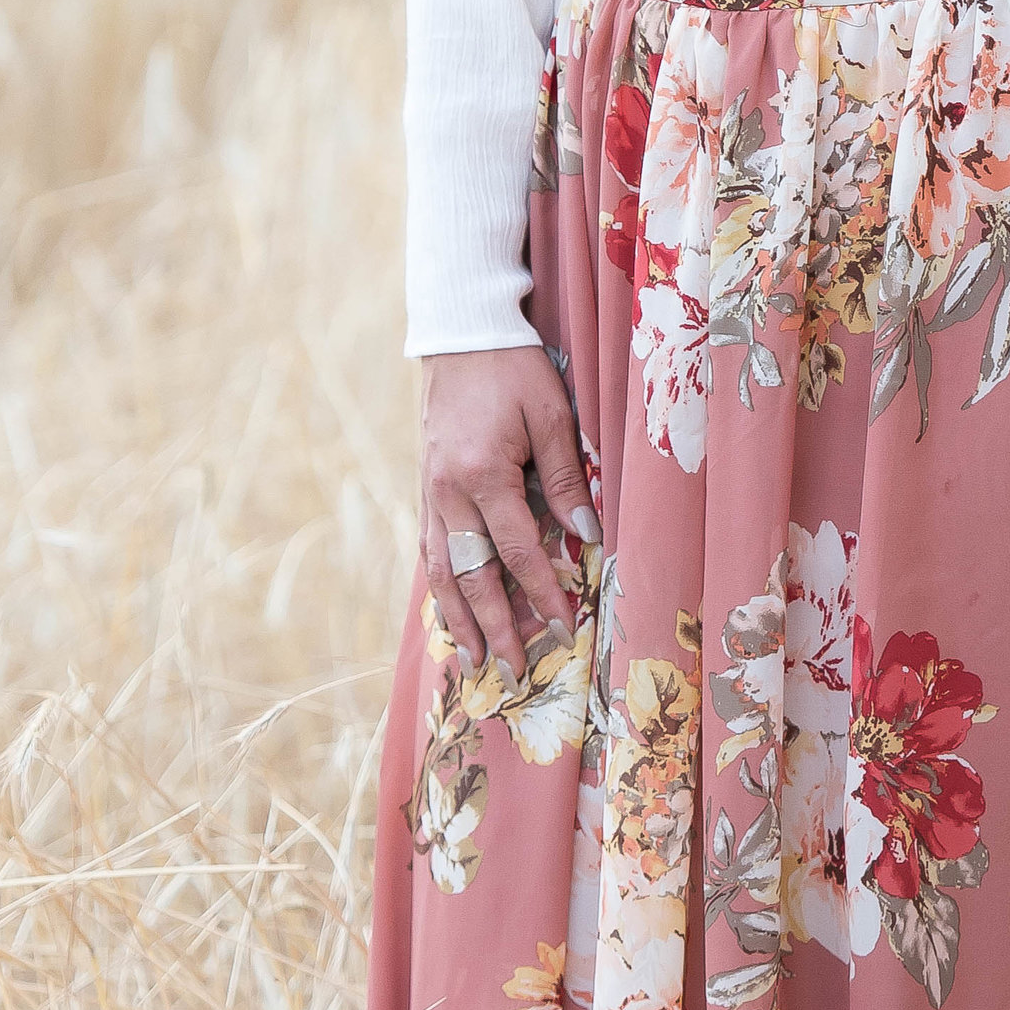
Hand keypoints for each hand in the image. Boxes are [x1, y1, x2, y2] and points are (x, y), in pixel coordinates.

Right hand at [419, 344, 592, 677]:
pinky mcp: (425, 489)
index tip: (567, 630)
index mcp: (482, 475)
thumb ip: (566, 478)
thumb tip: (584, 537)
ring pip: (441, 572)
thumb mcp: (552, 416)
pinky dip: (442, 588)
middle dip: (496, 628)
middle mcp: (448, 493)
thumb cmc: (513, 371)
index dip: (542, 595)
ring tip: (476, 662)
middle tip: (515, 673)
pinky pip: (432, 551)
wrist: (460, 336)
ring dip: (459, 621)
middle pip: (471, 576)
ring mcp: (430, 493)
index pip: (518, 552)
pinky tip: (453, 613)